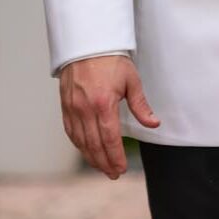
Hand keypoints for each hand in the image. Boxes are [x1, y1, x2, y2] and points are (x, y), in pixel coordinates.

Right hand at [59, 55, 159, 178]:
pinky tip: (86, 151)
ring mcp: (72, 108)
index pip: (109, 138)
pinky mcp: (65, 106)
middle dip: (104, 162)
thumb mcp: (132, 81)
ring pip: (80, 141)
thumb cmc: (112, 60)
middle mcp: (85, 109)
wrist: (87, 44)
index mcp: (103, 104)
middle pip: (93, 144)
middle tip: (113, 174)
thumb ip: (141, 106)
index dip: (115, 156)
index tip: (121, 169)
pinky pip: (70, 131)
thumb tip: (154, 124)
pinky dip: (78, 145)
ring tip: (102, 167)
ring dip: (91, 157)